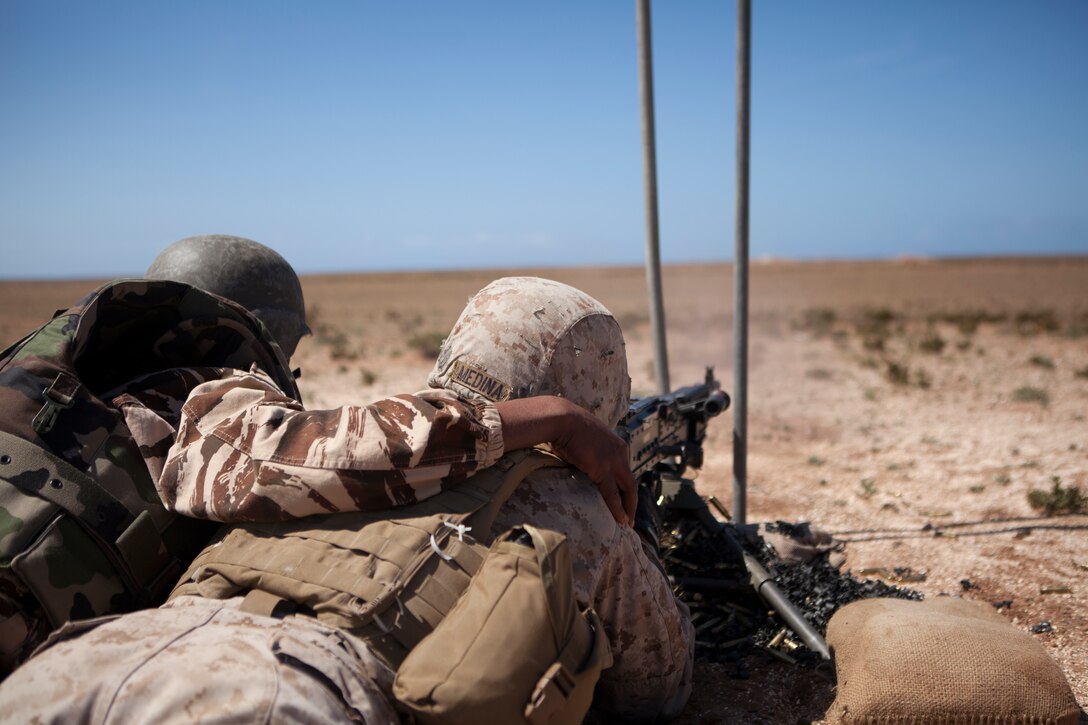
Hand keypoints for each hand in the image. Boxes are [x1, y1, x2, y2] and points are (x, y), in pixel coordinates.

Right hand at [495, 396, 636, 525]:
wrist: (562, 418)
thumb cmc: (566, 424)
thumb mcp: (585, 435)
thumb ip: (590, 448)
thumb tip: (582, 458)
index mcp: (617, 444)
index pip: (625, 469)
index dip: (624, 485)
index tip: (624, 497)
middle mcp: (619, 453)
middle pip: (630, 482)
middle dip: (631, 500)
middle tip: (630, 516)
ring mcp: (612, 462)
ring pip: (627, 490)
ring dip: (628, 508)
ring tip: (627, 522)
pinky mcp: (602, 470)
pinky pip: (612, 494)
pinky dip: (618, 508)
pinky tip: (620, 519)